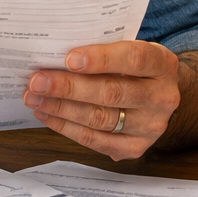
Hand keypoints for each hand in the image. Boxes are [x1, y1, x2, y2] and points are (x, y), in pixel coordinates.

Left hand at [23, 41, 181, 160]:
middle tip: (37, 81)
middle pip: (112, 93)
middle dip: (69, 87)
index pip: (134, 59)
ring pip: (100, 119)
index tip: (69, 58)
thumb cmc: (136, 67)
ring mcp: (151, 126)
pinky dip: (66, 127)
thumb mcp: (131, 48)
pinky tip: (47, 114)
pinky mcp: (136, 147)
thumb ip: (105, 50)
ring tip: (34, 97)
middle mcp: (162, 97)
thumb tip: (56, 55)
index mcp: (163, 64)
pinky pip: (96, 140)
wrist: (159, 96)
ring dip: (61, 108)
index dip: (101, 59)